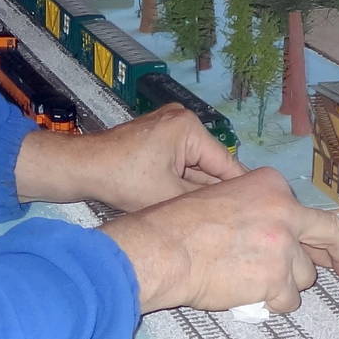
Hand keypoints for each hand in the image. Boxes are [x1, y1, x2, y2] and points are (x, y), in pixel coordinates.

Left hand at [15, 104, 244, 211]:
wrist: (80, 169)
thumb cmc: (122, 180)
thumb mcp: (168, 195)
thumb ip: (203, 200)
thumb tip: (235, 210)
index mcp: (189, 127)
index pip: (226, 162)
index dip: (240, 190)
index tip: (258, 212)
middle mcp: (182, 120)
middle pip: (210, 163)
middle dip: (215, 190)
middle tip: (235, 219)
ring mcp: (168, 127)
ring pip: (195, 166)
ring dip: (197, 188)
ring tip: (215, 215)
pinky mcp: (156, 138)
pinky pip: (179, 162)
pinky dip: (182, 181)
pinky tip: (189, 204)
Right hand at [99, 167, 338, 313]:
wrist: (164, 250)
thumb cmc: (179, 224)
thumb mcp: (224, 198)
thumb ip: (257, 209)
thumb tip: (279, 234)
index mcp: (271, 185)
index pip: (308, 210)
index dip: (318, 232)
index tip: (326, 246)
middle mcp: (284, 210)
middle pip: (328, 234)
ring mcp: (283, 246)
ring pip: (305, 275)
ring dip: (287, 285)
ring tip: (259, 286)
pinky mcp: (276, 279)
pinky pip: (288, 299)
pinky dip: (274, 304)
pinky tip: (253, 300)